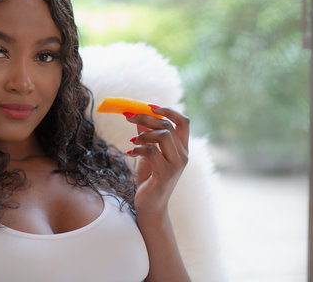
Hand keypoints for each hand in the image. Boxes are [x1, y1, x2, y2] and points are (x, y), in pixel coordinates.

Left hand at [124, 106, 189, 221]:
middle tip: (129, 117)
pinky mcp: (166, 174)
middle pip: (168, 125)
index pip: (184, 122)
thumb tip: (137, 115)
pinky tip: (130, 153)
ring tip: (132, 141)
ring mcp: (176, 165)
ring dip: (143, 134)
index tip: (150, 106)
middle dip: (146, 118)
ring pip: (163, 136)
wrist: (150, 206)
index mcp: (182, 149)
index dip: (169, 110)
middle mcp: (183, 155)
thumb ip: (146, 135)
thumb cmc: (149, 179)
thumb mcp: (148, 154)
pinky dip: (138, 149)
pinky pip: (152, 152)